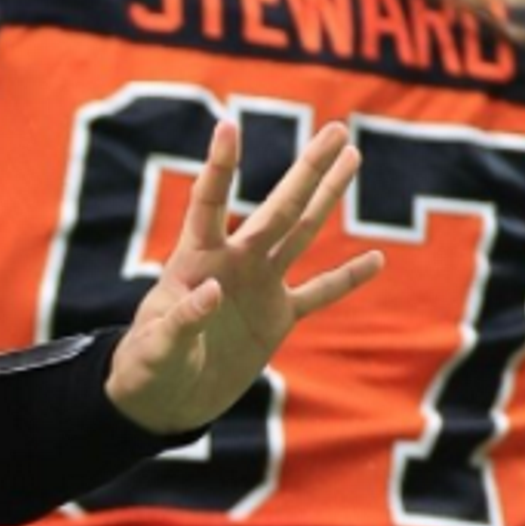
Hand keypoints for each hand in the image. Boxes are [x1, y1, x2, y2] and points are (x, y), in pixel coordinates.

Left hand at [107, 119, 382, 434]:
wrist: (165, 399)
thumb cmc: (147, 368)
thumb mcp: (156, 348)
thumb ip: (181, 321)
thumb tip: (212, 292)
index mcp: (195, 260)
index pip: (209, 203)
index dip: (220, 167)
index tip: (228, 125)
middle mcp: (233, 263)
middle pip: (277, 208)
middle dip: (307, 171)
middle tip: (335, 130)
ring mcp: (259, 286)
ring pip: (301, 234)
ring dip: (327, 198)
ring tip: (352, 157)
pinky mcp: (277, 318)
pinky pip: (319, 294)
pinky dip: (347, 279)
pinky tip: (376, 258)